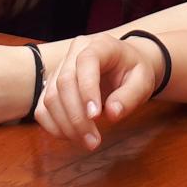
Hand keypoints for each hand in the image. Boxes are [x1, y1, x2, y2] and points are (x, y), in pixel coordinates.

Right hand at [35, 34, 160, 151]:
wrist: (125, 65)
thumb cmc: (134, 72)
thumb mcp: (143, 82)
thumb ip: (130, 96)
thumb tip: (112, 113)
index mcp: (100, 45)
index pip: (86, 62)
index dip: (87, 89)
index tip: (95, 117)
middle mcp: (75, 51)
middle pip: (64, 82)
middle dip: (76, 117)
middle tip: (94, 142)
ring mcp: (60, 67)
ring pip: (50, 97)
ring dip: (66, 125)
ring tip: (88, 142)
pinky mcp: (51, 85)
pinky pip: (42, 108)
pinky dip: (54, 126)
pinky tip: (72, 136)